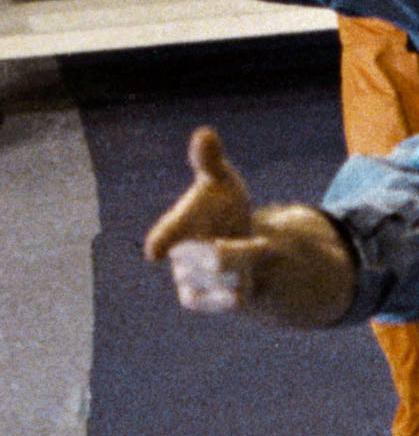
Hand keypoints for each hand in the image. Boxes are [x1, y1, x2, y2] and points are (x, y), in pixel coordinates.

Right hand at [142, 128, 356, 323]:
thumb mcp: (224, 183)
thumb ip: (210, 163)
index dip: (161, 240)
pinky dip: (230, 296)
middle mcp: (177, 255)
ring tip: (247, 261)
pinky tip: (243, 291)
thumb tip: (204, 133)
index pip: (166, 234)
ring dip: (240, 271)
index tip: (153, 251)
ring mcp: (185, 279)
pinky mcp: (198, 299)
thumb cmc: (224, 208)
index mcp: (177, 225)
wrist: (240, 244)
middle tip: (248, 245)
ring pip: (218, 280)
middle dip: (232, 251)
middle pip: (207, 259)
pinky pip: (214, 302)